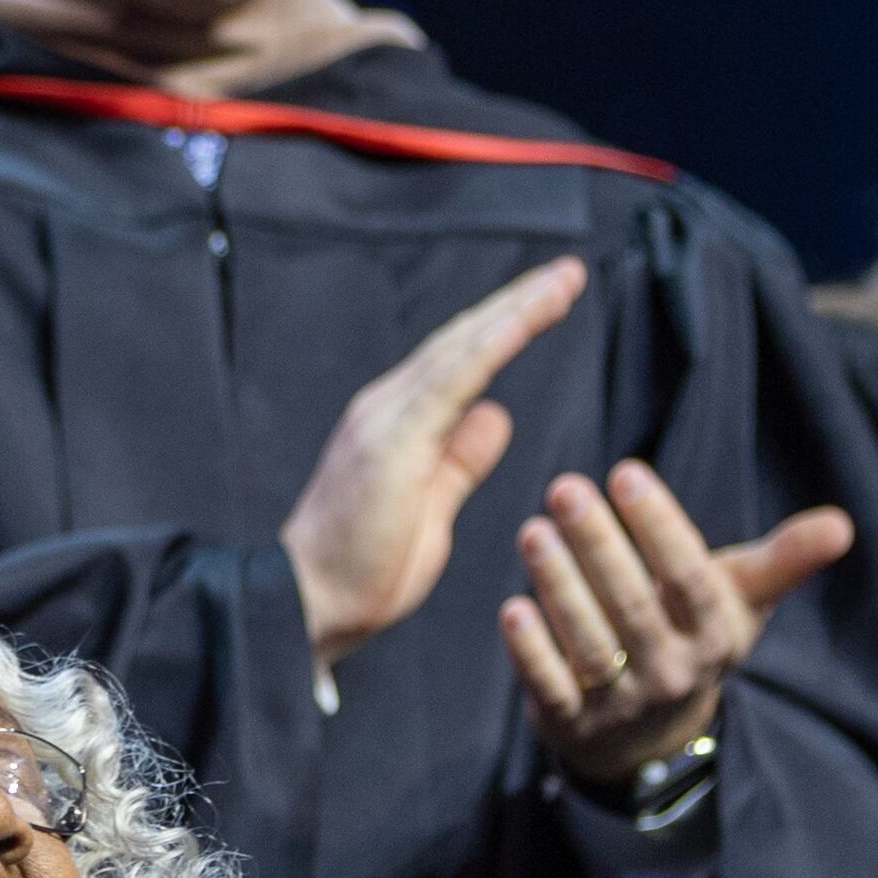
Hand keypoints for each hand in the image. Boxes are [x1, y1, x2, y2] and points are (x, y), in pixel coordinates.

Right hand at [283, 257, 585, 666]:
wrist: (305, 605)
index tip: (553, 299)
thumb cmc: (361, 571)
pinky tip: (523, 319)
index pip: (461, 360)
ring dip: (515, 310)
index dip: (507, 325)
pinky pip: (450, 380)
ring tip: (562, 282)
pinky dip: (490, 346)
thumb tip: (494, 416)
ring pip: (461, 348)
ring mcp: (386, 418)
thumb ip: (460, 460)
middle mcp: (389, 407)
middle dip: (519, 302)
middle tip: (571, 272)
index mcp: (399, 422)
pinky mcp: (391, 439)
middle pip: (463, 339)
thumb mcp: (431, 508)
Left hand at [499, 465, 854, 784]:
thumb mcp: (740, 601)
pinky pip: (551, 687)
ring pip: (591, 643)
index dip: (659, 527)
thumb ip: (783, 560)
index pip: (689, 576)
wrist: (651, 737)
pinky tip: (512, 607)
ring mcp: (621, 701)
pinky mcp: (571, 724)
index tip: (626, 473)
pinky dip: (531, 651)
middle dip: (599, 544)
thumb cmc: (694, 636)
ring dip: (559, 588)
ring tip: (533, 532)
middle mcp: (673, 670)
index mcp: (715, 633)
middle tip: (564, 488)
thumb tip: (843, 525)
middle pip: (634, 604)